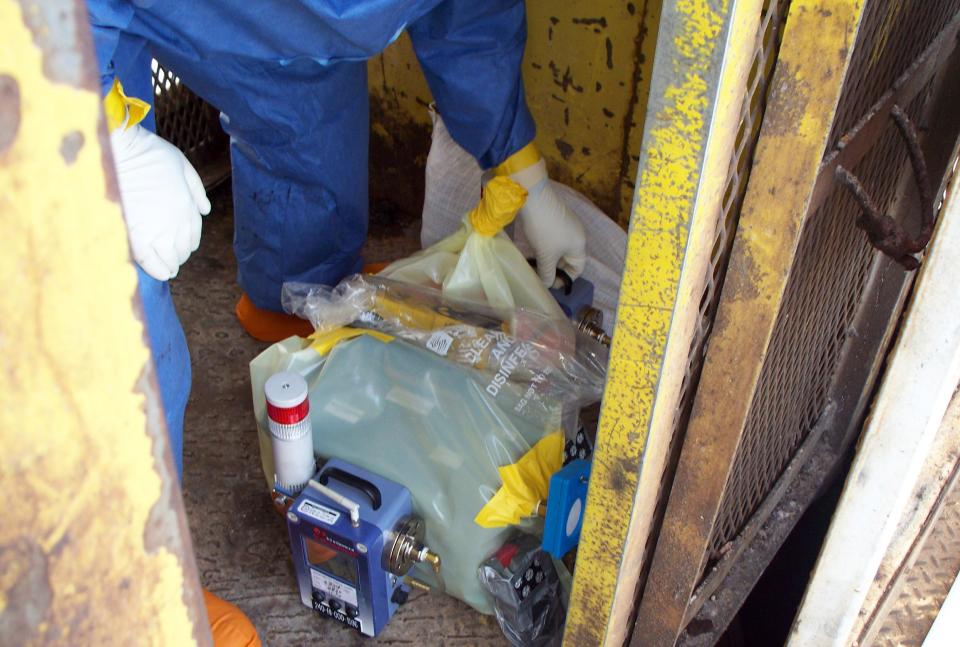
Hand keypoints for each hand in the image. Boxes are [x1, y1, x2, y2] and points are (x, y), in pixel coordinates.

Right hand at [111, 123, 210, 280]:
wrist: (120, 150)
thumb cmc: (149, 153)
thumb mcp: (182, 165)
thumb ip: (196, 189)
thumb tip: (206, 210)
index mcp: (187, 207)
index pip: (193, 235)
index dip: (189, 243)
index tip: (183, 247)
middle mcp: (175, 222)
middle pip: (182, 249)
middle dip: (179, 254)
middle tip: (173, 258)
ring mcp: (156, 230)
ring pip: (169, 258)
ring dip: (170, 265)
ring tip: (168, 269)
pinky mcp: (134, 235)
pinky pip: (149, 261)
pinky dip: (156, 270)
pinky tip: (160, 274)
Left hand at [510, 159, 585, 285]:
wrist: (534, 197)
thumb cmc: (544, 229)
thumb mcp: (545, 255)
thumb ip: (547, 273)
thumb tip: (546, 285)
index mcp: (579, 245)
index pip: (577, 269)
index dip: (564, 279)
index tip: (548, 283)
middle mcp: (576, 235)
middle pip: (567, 259)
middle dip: (553, 269)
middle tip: (538, 275)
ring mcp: (566, 225)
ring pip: (557, 249)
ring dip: (546, 258)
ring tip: (532, 264)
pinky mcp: (555, 218)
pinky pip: (552, 239)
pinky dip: (543, 247)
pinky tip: (531, 250)